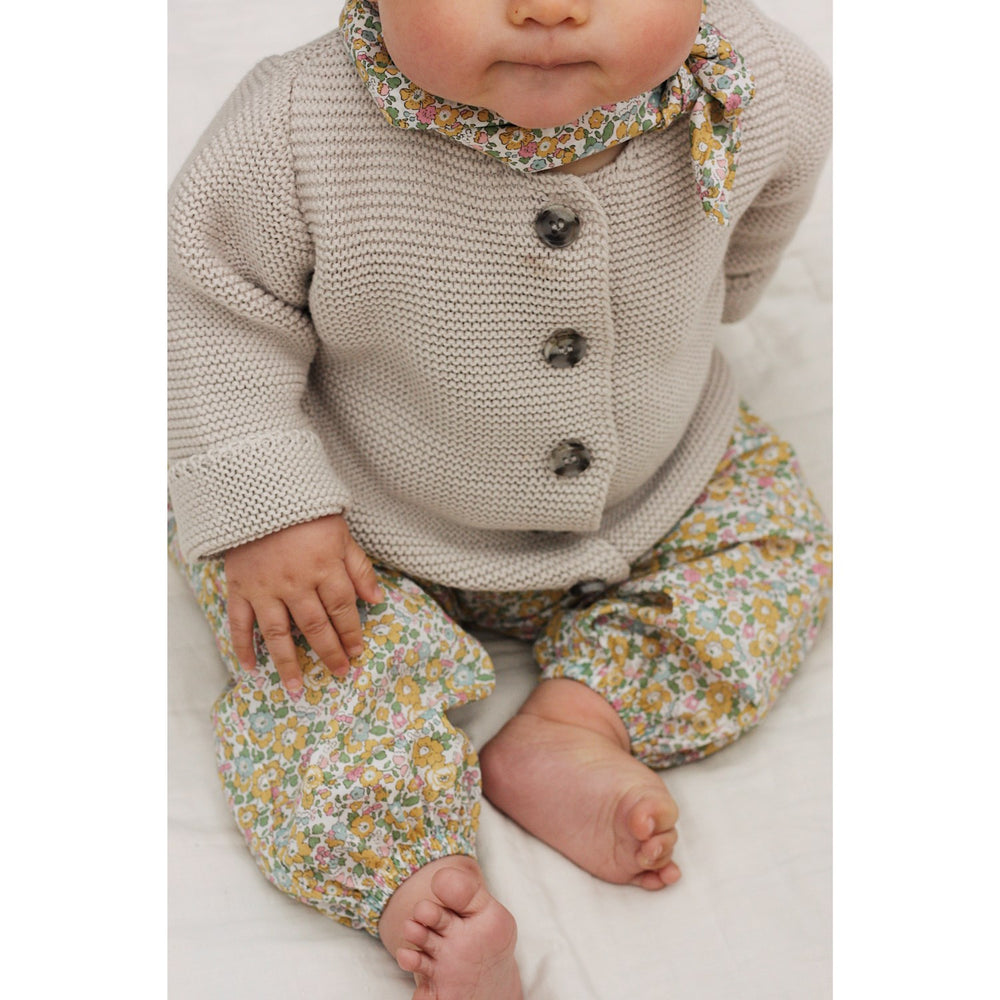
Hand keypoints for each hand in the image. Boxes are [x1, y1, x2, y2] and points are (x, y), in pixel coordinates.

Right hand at [224, 515, 382, 695]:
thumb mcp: (341, 535)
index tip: (358, 651)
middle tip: (339, 673)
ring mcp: (265, 588)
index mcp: (324, 567)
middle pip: (316, 625)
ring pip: (278, 634)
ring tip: (298, 688)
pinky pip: (240, 623)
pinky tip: (251, 668)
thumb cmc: (306, 516)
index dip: (352, 631)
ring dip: (289, 664)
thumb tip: (376, 600)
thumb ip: (358, 568)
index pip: (342, 608)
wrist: (259, 494)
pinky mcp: (240, 588)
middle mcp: (295, 582)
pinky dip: (243, 647)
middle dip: (329, 652)